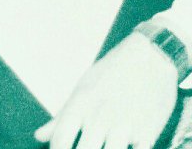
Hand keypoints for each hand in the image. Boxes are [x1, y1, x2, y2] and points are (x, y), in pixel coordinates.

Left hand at [34, 32, 177, 148]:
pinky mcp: (148, 131)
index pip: (60, 140)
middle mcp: (101, 114)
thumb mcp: (84, 85)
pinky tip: (126, 147)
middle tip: (86, 148)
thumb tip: (39, 136)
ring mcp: (125, 124)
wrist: (152, 53)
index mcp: (82, 103)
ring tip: (105, 148)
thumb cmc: (114, 69)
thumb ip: (62, 115)